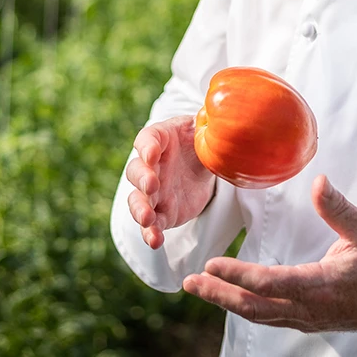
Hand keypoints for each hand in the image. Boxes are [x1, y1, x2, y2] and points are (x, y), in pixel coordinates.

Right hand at [125, 115, 216, 249]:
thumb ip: (208, 124)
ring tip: (148, 219)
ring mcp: (152, 191)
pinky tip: (155, 241)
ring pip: (137, 200)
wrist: (201, 164)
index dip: (146, 147)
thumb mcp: (204, 128)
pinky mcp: (161, 212)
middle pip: (136, 171)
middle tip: (152, 186)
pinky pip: (151, 224)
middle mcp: (150, 166)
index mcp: (159, 139)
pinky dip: (150, 233)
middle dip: (142, 180)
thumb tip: (220, 115)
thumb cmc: (198, 141)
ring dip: (140, 210)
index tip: (152, 154)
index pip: (146, 140)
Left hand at [181, 175, 356, 336]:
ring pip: (259, 314)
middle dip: (220, 294)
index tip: (212, 263)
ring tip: (199, 286)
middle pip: (255, 306)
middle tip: (191, 281)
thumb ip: (339, 208)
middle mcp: (311, 308)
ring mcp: (308, 318)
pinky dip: (245, 306)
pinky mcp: (308, 320)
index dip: (238, 275)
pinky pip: (270, 316)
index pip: (272, 283)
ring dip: (227, 301)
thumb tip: (318, 181)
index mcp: (323, 286)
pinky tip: (228, 294)